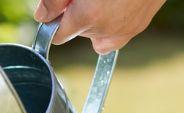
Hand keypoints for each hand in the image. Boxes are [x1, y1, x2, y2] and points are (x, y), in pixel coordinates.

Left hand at [35, 0, 165, 53]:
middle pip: (77, 32)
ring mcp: (127, 29)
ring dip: (93, 20)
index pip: (58, 34)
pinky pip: (118, 36)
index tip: (58, 6)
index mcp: (88, 16)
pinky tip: (112, 8)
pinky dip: (111, 26)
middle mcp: (108, 29)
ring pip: (97, 35)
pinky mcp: (140, 25)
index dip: (54, 18)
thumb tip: (43, 16)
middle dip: (75, 15)